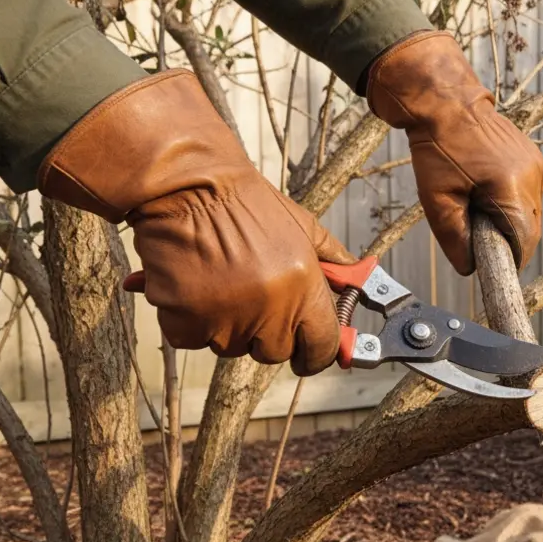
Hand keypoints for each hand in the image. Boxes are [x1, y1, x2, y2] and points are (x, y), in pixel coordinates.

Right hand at [37, 70, 354, 375]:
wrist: (186, 185)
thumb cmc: (244, 204)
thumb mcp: (301, 226)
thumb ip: (333, 260)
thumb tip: (357, 281)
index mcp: (303, 286)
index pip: (322, 346)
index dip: (317, 354)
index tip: (310, 356)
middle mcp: (269, 307)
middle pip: (274, 352)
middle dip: (266, 334)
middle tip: (252, 300)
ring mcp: (226, 317)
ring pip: (231, 346)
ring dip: (226, 325)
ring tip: (218, 282)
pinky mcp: (185, 319)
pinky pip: (192, 338)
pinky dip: (188, 321)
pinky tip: (190, 286)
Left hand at [365, 31, 542, 274]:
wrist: (446, 101)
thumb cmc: (438, 147)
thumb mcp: (437, 199)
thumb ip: (454, 239)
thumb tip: (469, 268)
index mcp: (512, 188)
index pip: (523, 243)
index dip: (507, 260)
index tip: (490, 266)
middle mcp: (533, 178)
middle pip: (531, 231)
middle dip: (507, 240)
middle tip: (477, 235)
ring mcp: (537, 167)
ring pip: (531, 214)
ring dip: (510, 221)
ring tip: (478, 204)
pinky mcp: (534, 160)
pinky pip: (529, 195)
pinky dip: (512, 203)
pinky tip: (486, 190)